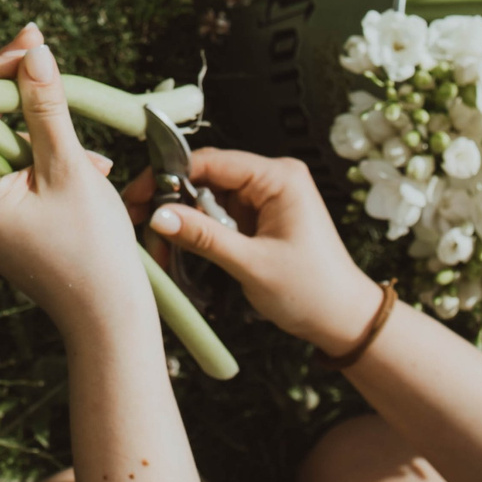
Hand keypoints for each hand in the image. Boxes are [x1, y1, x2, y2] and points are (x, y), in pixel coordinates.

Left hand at [0, 26, 147, 339]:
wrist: (107, 317)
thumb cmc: (91, 251)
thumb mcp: (69, 168)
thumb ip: (45, 107)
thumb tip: (32, 53)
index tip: (29, 46)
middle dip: (29, 112)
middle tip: (66, 94)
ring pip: (1, 151)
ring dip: (45, 141)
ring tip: (90, 164)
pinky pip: (10, 176)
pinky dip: (44, 165)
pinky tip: (83, 176)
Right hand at [123, 149, 382, 354]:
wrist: (344, 320)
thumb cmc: (312, 291)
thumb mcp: (252, 264)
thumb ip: (204, 237)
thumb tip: (158, 215)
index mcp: (279, 177)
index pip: (212, 162)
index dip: (169, 176)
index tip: (138, 198)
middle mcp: (272, 179)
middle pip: (205, 177)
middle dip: (171, 202)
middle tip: (140, 226)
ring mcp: (265, 198)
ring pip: (206, 197)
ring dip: (181, 221)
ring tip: (158, 249)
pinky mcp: (259, 218)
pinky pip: (217, 215)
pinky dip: (196, 232)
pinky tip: (176, 250)